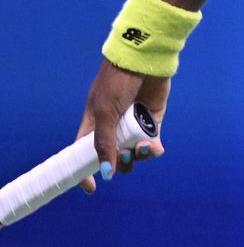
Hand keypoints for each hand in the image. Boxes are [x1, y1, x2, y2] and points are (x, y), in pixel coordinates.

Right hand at [76, 62, 169, 192]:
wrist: (145, 59)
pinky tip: (155, 148)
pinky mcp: (152, 120)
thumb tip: (106, 172)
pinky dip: (153, 149)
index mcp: (94, 123)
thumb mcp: (105, 112)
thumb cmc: (118, 82)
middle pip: (114, 157)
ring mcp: (133, 124)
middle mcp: (114, 126)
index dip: (86, 170)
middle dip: (120, 163)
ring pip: (134, 153)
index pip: (85, 152)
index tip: (91, 187)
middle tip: (125, 156)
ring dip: (138, 156)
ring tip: (142, 148)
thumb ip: (104, 142)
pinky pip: (152, 143)